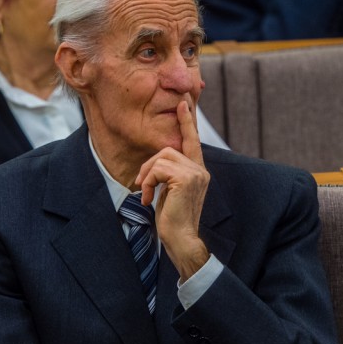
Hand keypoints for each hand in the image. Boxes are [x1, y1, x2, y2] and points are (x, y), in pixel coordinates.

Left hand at [136, 97, 210, 281]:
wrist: (181, 239)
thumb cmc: (173, 219)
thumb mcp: (170, 192)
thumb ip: (169, 174)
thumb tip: (156, 162)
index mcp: (198, 171)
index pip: (193, 141)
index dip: (187, 122)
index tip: (184, 104)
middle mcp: (200, 169)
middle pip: (167, 149)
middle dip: (149, 166)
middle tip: (142, 186)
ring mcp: (195, 173)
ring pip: (161, 157)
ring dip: (147, 175)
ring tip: (146, 194)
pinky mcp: (186, 179)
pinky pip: (158, 169)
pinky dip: (148, 182)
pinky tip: (149, 199)